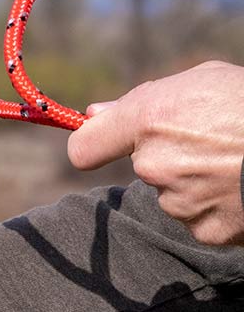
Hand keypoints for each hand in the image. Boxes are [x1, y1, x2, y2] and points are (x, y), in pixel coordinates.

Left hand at [67, 60, 243, 244]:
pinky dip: (219, 206)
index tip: (101, 142)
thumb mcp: (203, 81)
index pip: (83, 148)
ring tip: (236, 161)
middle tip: (213, 141)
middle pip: (143, 167)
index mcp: (151, 119)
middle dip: (169, 156)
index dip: (94, 144)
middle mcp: (156, 164)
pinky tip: (242, 185)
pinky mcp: (208, 230)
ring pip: (173, 193)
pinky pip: (200, 218)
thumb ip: (143, 100)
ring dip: (196, 181)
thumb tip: (94, 114)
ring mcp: (181, 202)